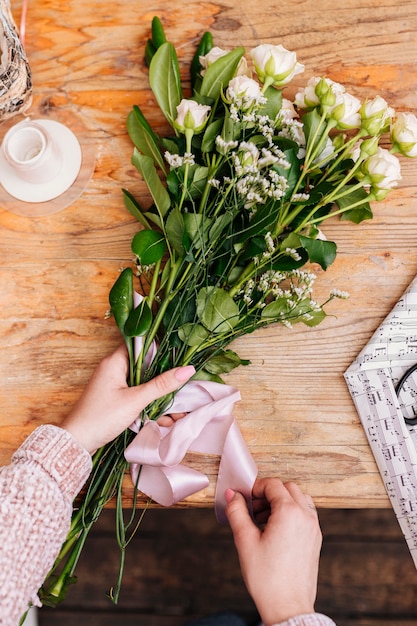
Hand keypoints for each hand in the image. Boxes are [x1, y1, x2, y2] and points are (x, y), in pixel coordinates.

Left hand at [62, 345, 194, 453]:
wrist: (77, 442)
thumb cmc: (102, 417)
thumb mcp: (135, 400)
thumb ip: (161, 385)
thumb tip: (188, 369)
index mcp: (114, 361)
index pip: (141, 344)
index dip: (160, 347)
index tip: (180, 354)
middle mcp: (113, 368)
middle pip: (144, 364)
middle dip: (163, 375)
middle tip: (183, 383)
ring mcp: (113, 383)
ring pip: (142, 380)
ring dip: (158, 392)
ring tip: (177, 404)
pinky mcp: (114, 397)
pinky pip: (136, 393)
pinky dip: (148, 401)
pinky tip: (162, 414)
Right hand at [225, 477, 321, 625]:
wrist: (288, 607)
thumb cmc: (268, 579)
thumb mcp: (245, 541)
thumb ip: (237, 512)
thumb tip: (233, 495)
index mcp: (289, 513)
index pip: (272, 484)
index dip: (256, 488)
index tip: (244, 499)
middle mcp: (305, 516)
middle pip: (288, 488)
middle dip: (268, 494)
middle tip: (253, 510)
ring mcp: (313, 528)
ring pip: (299, 499)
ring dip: (281, 501)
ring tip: (264, 521)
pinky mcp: (315, 539)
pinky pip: (305, 514)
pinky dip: (292, 513)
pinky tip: (276, 531)